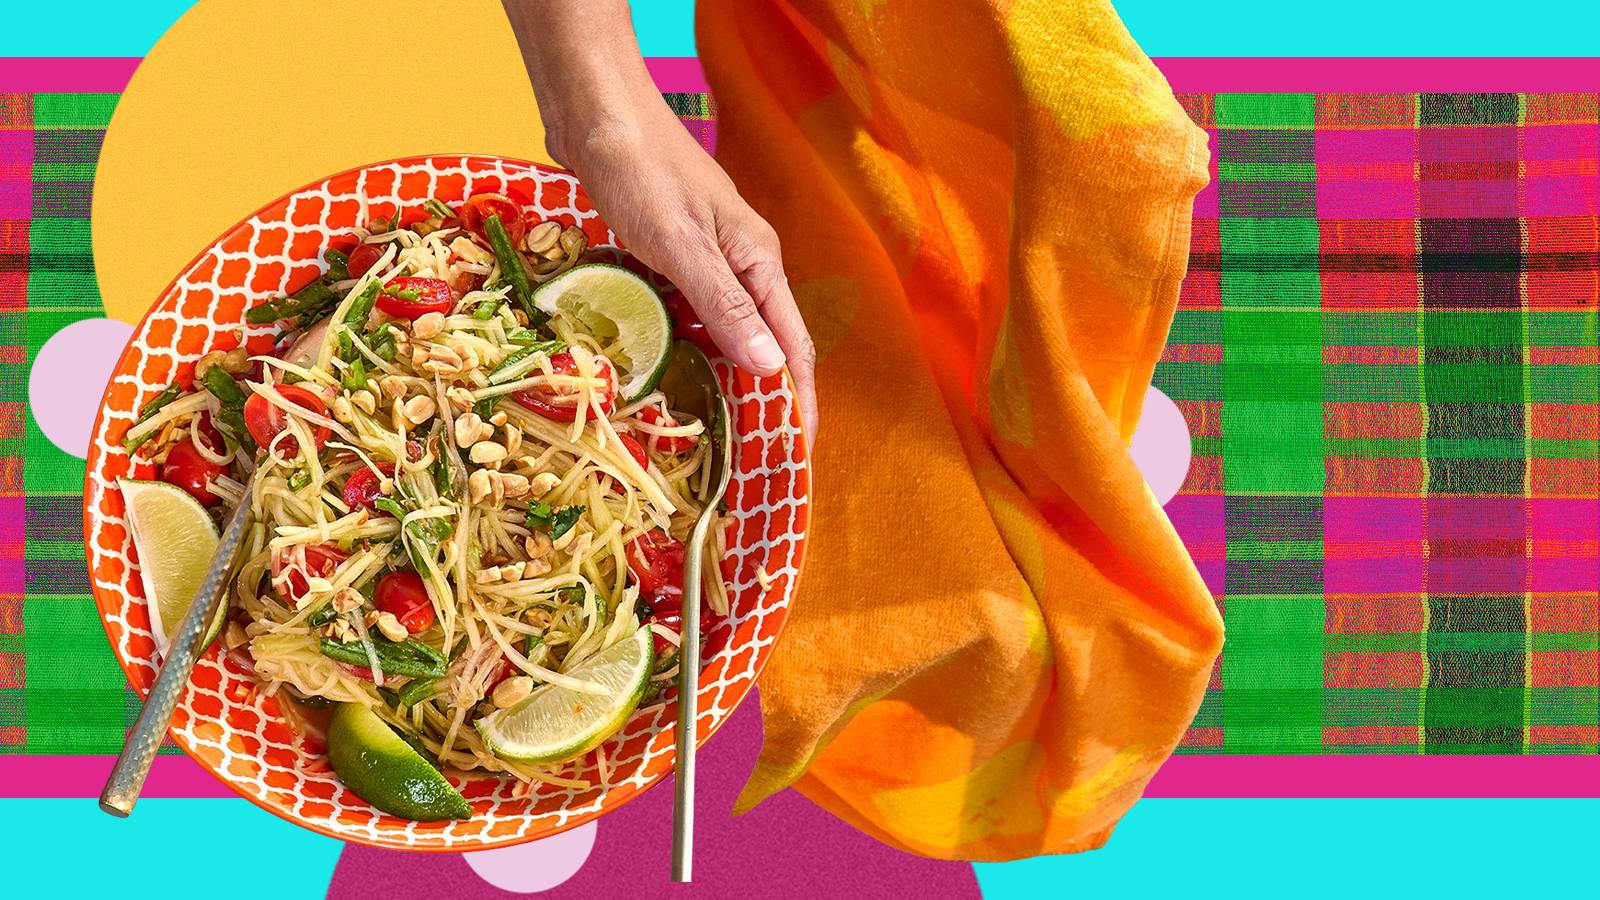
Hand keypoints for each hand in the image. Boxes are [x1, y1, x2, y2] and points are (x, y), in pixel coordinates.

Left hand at [503, 0, 817, 444]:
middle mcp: (743, 263)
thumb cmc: (639, 169)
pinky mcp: (673, 254)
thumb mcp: (681, 243)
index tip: (796, 454)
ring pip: (728, 332)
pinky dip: (690, 350)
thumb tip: (771, 369)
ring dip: (727, 380)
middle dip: (766, 402)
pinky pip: (692, 315)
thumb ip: (725, 304)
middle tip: (754, 460)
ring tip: (719, 435)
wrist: (596, 110)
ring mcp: (709, 258)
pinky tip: (674, 377)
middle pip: (765, 345)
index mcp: (759, 261)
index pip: (793, 347)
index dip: (798, 402)